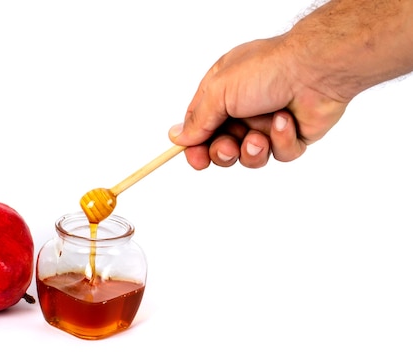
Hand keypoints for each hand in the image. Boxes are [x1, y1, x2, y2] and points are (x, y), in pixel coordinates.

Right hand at [169, 36, 349, 169]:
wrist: (316, 70)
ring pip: (249, 156)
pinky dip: (281, 141)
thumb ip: (198, 119)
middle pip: (221, 147)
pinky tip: (286, 122)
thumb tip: (177, 136)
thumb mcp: (219, 91)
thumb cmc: (267, 70)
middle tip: (227, 149)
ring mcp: (268, 123)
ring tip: (260, 137)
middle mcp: (243, 109)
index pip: (199, 126)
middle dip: (223, 153)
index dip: (195, 145)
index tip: (194, 158)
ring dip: (252, 150)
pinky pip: (279, 154)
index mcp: (222, 93)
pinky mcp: (292, 136)